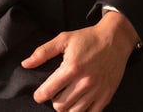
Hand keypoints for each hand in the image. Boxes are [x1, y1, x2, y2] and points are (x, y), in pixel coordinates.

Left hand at [23, 10, 137, 111]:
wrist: (116, 39)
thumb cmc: (89, 38)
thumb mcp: (64, 39)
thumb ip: (43, 52)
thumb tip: (26, 64)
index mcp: (72, 68)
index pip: (48, 92)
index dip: (39, 95)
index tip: (39, 94)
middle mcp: (84, 82)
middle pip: (60, 106)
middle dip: (53, 101)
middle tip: (56, 93)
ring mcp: (96, 91)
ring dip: (67, 108)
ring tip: (67, 98)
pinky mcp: (106, 96)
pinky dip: (82, 111)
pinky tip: (79, 103)